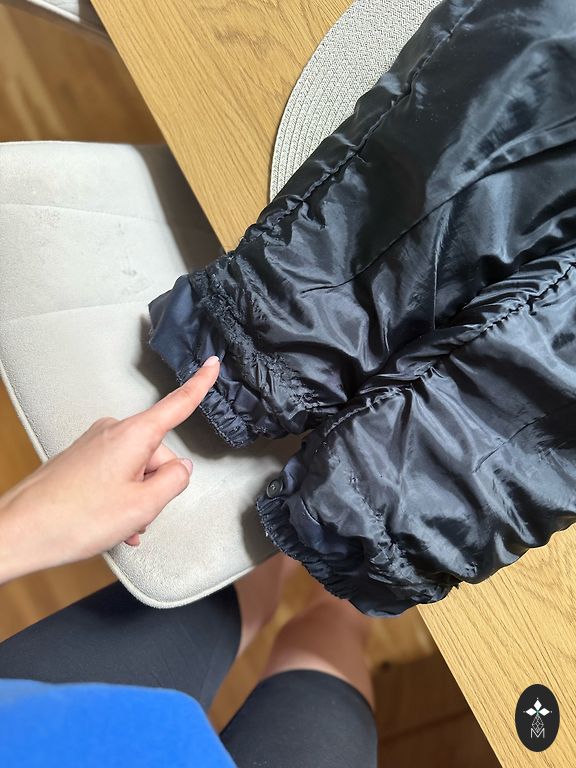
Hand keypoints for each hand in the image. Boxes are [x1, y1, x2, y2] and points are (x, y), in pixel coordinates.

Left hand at [0, 356, 219, 584]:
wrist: (20, 530)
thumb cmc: (74, 518)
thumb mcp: (142, 505)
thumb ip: (174, 482)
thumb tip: (181, 469)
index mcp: (133, 435)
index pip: (177, 405)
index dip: (199, 384)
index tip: (211, 366)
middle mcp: (113, 432)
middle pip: (157, 452)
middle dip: (157, 483)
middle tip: (138, 512)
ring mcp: (94, 444)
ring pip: (136, 467)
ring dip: (137, 496)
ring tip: (118, 524)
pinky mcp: (82, 458)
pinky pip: (116, 473)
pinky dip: (120, 497)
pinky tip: (111, 523)